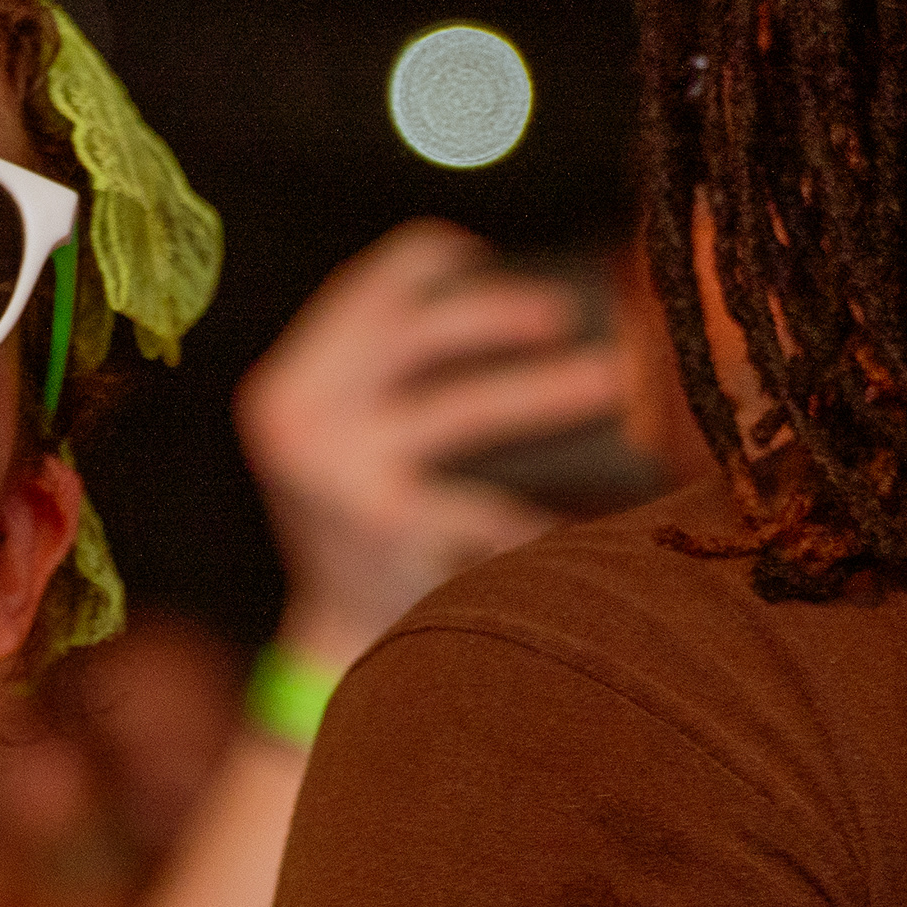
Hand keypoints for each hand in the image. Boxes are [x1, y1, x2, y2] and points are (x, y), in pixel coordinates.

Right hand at [237, 218, 625, 669]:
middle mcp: (301, 419)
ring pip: (465, 407)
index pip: (369, 285)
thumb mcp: (346, 437)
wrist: (335, 646)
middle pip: (420, 328)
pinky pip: (487, 505)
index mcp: (291, 384)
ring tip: (615, 379)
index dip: (439, 260)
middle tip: (573, 314)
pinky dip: (544, 505)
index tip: (497, 261)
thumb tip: (528, 298)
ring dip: (550, 388)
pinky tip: (593, 503)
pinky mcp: (386, 531)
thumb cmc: (366, 523)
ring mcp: (339, 475)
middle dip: (506, 310)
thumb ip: (392, 373)